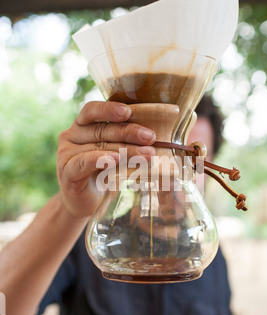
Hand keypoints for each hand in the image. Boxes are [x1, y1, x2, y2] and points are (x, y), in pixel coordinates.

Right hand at [57, 101, 155, 217]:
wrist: (86, 204)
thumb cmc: (103, 176)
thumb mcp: (116, 155)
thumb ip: (124, 142)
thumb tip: (152, 136)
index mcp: (81, 126)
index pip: (92, 111)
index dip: (109, 109)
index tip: (128, 111)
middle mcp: (71, 136)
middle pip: (101, 130)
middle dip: (129, 132)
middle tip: (151, 137)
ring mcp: (66, 154)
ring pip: (98, 147)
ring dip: (126, 150)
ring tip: (147, 154)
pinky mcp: (66, 172)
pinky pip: (84, 162)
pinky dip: (100, 159)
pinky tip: (115, 160)